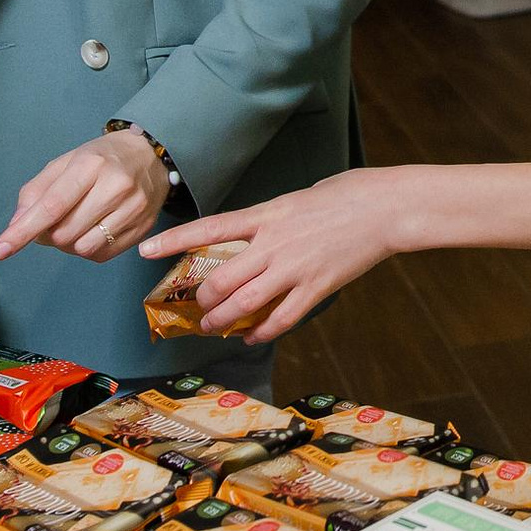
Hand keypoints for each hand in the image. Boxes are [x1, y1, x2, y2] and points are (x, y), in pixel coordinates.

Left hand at [0, 129, 168, 264]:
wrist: (150, 155)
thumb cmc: (101, 158)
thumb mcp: (65, 162)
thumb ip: (36, 191)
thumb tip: (16, 224)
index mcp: (90, 164)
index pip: (51, 205)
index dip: (23, 231)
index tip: (0, 250)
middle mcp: (115, 186)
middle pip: (64, 233)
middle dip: (49, 234)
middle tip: (54, 220)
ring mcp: (134, 209)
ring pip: (83, 248)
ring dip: (69, 243)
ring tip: (76, 223)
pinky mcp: (143, 227)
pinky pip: (102, 255)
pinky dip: (88, 247)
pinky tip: (94, 228)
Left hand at [138, 169, 407, 344]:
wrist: (384, 207)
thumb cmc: (346, 193)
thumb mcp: (297, 198)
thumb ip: (270, 219)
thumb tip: (253, 234)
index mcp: (267, 214)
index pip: (209, 228)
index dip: (173, 241)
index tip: (145, 251)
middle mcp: (273, 243)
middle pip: (221, 278)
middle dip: (203, 299)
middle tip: (198, 308)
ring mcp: (294, 268)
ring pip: (245, 303)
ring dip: (223, 320)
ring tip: (213, 328)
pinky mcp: (316, 288)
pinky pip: (281, 318)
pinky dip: (262, 332)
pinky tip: (252, 337)